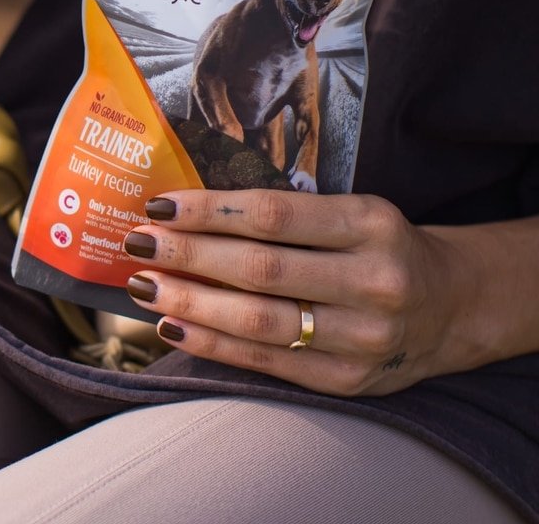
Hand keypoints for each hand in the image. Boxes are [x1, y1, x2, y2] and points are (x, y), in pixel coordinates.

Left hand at [124, 188, 538, 396]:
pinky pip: (268, 363)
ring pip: (260, 322)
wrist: (450, 305)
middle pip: (260, 270)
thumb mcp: (350, 209)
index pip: (273, 216)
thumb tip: (187, 210)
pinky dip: (214, 345)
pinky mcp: (350, 381)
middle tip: (137, 243)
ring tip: (144, 285)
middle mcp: (372, 282)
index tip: (159, 205)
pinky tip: (174, 326)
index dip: (210, 211)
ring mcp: (363, 339)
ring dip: (190, 303)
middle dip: (188, 256)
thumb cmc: (378, 244)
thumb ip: (284, 213)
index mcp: (369, 224)